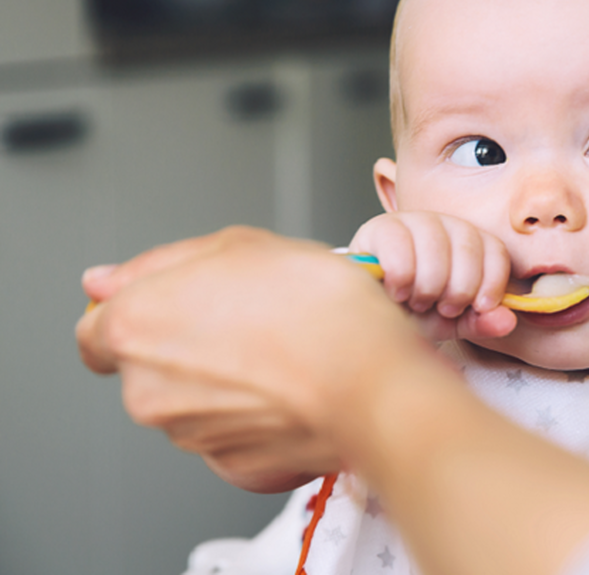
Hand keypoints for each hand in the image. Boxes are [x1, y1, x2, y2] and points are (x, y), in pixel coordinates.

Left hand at [76, 226, 436, 493]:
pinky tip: (293, 387)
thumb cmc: (315, 306)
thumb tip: (104, 281)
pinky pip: (233, 435)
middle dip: (189, 345)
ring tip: (283, 350)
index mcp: (133, 327)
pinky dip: (255, 416)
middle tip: (251, 317)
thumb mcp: (240, 244)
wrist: (371, 377)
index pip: (95, 328)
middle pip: (149, 366)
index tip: (177, 304)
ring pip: (193, 402)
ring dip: (226, 380)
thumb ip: (160, 262)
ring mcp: (189, 434)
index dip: (138, 311)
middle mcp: (146, 389)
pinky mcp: (233, 466)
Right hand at [349, 211, 516, 340]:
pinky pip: (399, 245)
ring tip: (417, 301)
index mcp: (469, 242)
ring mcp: (412, 221)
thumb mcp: (452, 322)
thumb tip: (507, 320)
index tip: (478, 307)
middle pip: (468, 247)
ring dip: (428, 285)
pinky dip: (401, 277)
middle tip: (440, 307)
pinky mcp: (379, 228)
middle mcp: (444, 223)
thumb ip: (481, 321)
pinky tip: (397, 292)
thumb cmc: (413, 313)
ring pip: (435, 245)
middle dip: (458, 289)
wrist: (371, 316)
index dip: (491, 283)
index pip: (496, 250)